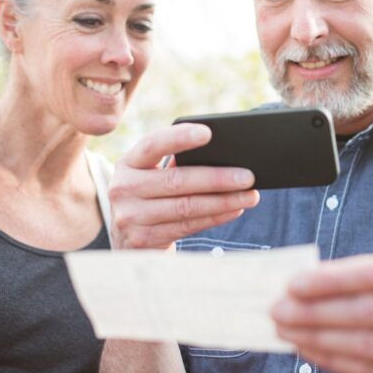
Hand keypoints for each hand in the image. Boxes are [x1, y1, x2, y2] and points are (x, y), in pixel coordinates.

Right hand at [109, 122, 259, 249]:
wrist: (127, 240)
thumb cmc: (151, 198)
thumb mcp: (151, 178)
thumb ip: (174, 165)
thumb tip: (223, 157)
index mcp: (128, 163)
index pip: (152, 145)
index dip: (179, 138)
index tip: (208, 133)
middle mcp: (123, 189)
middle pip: (176, 181)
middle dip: (216, 178)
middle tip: (248, 175)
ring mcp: (131, 217)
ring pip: (186, 207)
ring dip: (223, 201)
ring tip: (249, 195)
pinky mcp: (144, 240)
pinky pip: (188, 226)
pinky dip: (215, 217)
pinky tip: (234, 209)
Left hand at [272, 254, 372, 372]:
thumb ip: (365, 281)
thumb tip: (301, 282)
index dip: (331, 278)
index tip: (293, 283)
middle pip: (369, 310)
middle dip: (316, 310)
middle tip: (278, 309)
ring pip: (364, 344)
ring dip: (316, 336)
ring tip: (286, 329)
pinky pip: (367, 372)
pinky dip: (331, 359)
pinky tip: (308, 349)